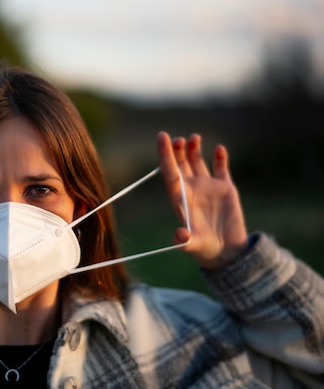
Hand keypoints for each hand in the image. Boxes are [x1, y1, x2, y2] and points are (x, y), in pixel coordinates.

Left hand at [157, 132, 248, 269]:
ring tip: (194, 138)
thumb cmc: (204, 249)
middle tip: (179, 139)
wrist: (226, 251)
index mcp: (179, 198)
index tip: (162, 136)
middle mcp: (191, 189)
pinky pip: (220, 168)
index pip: (169, 172)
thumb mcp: (193, 245)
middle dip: (177, 150)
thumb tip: (179, 235)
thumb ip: (185, 240)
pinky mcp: (224, 188)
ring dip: (194, 149)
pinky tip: (219, 149)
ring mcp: (207, 187)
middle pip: (180, 164)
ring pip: (197, 161)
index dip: (165, 155)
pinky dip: (220, 157)